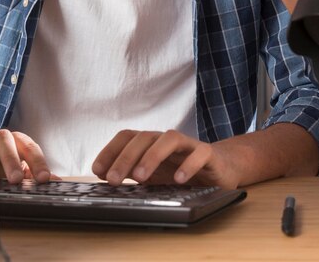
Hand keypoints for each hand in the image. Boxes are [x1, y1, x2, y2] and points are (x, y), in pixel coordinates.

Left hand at [92, 129, 238, 188]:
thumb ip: (131, 170)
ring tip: (140, 178)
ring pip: (170, 139)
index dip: (110, 150)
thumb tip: (104, 173)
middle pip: (144, 138)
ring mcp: (188, 145)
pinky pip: (200, 154)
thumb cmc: (182, 170)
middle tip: (113, 180)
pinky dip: (189, 165)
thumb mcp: (153, 173)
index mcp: (151, 143)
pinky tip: (179, 179)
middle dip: (125, 157)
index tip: (97, 170)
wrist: (220, 168)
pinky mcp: (208, 154)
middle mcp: (167, 140)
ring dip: (152, 156)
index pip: (127, 137)